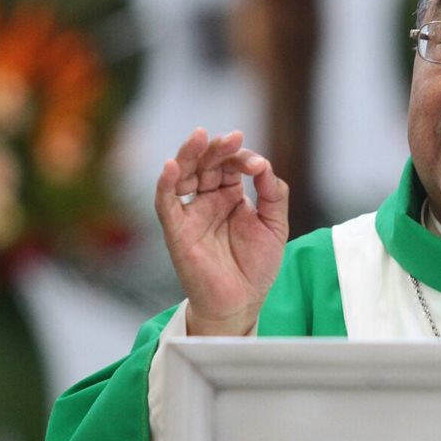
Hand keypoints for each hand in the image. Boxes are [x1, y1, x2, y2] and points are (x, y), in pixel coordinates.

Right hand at [154, 128, 288, 335]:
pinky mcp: (176, 230)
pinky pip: (166, 203)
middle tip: (231, 137)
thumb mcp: (275, 225)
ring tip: (200, 137)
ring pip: (182, 175)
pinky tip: (171, 166)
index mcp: (230, 196)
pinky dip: (166, 183)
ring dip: (189, 154)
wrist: (242, 303)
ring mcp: (191, 213)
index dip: (242, 158)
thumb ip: (273, 193)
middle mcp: (207, 200)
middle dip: (217, 148)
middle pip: (205, 163)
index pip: (230, 165)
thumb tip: (263, 165)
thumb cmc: (256, 266)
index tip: (258, 167)